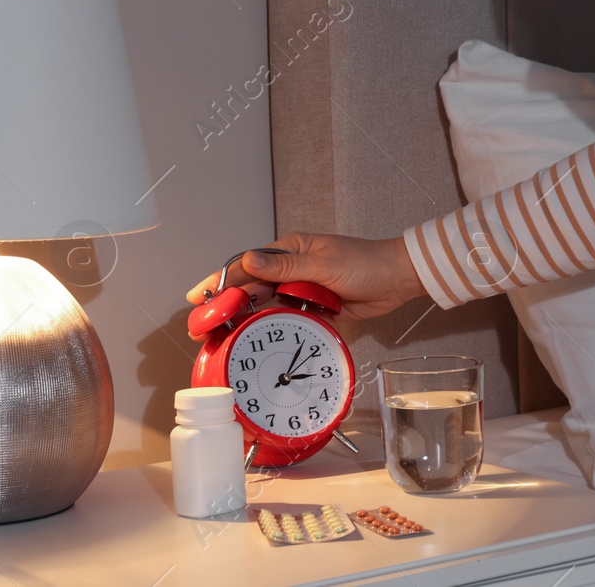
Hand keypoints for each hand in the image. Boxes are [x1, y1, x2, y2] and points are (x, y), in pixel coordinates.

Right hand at [184, 232, 425, 334]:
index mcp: (290, 250)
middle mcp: (290, 269)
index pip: (247, 265)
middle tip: (202, 329)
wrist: (397, 280)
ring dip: (245, 321)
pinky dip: (272, 329)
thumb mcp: (323, 265)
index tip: (197, 298)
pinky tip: (256, 343)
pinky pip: (286, 319)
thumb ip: (284, 266)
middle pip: (251, 289)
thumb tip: (247, 261)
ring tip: (221, 340)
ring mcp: (301, 290)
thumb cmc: (364, 264)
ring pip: (266, 306)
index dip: (220, 281)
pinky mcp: (313, 308)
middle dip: (226, 306)